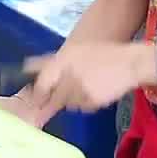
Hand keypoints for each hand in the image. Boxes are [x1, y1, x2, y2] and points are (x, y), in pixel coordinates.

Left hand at [28, 42, 153, 113]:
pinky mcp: (92, 102)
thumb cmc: (103, 54)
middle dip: (53, 100)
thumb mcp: (74, 51)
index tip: (36, 99)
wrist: (130, 64)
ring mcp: (81, 91)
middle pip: (53, 98)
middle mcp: (69, 77)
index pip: (42, 83)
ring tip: (87, 85)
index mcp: (63, 61)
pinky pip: (81, 107)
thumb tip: (26, 67)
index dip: (38, 93)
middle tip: (63, 96)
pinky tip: (95, 91)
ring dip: (71, 99)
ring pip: (68, 103)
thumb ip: (49, 61)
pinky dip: (84, 102)